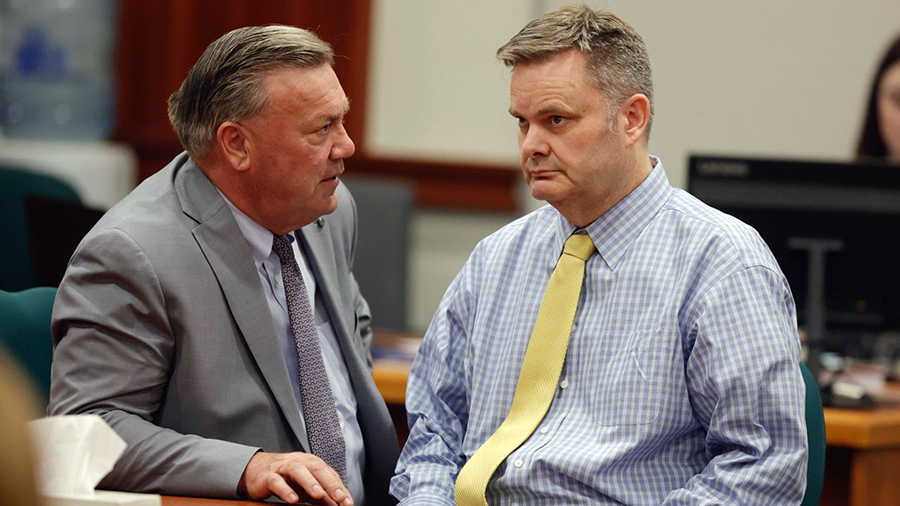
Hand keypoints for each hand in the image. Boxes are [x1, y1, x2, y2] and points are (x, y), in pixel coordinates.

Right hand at [237, 451, 351, 504]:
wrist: (255, 470)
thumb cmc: (285, 478)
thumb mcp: (306, 486)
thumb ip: (322, 496)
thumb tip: (338, 505)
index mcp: (311, 463)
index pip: (329, 474)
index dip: (340, 488)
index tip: (348, 502)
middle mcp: (300, 462)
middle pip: (317, 468)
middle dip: (330, 483)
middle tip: (340, 497)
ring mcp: (283, 468)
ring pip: (298, 471)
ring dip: (309, 482)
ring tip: (318, 495)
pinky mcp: (268, 476)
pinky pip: (277, 482)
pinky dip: (285, 490)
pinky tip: (293, 499)